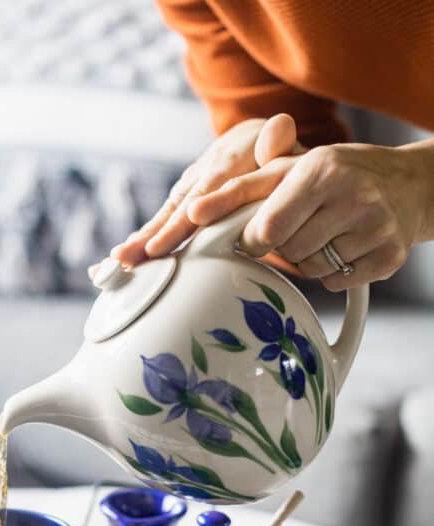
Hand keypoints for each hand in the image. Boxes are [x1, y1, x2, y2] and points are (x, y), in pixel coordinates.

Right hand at [92, 114, 300, 271]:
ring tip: (117, 262)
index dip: (184, 218)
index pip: (206, 191)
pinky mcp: (186, 198)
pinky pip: (164, 221)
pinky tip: (123, 260)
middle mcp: (204, 170)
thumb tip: (278, 133)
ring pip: (166, 214)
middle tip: (127, 258)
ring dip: (140, 240)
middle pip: (176, 206)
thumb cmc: (287, 160)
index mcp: (229, 157)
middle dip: (151, 234)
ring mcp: (192, 184)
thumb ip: (281, 142)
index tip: (165, 241)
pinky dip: (144, 240)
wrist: (270, 145)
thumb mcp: (289, 147)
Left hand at [188, 142, 433, 289]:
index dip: (257, 237)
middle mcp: (354, 196)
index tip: (262, 231)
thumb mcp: (288, 169)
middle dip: (285, 246)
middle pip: (288, 252)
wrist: (407, 185)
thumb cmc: (334, 174)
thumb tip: (193, 213)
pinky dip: (332, 272)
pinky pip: (336, 283)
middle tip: (302, 225)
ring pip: (311, 270)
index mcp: (322, 169)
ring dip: (307, 259)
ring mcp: (375, 229)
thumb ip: (238, 189)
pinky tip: (345, 247)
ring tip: (324, 232)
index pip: (268, 228)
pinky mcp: (388, 258)